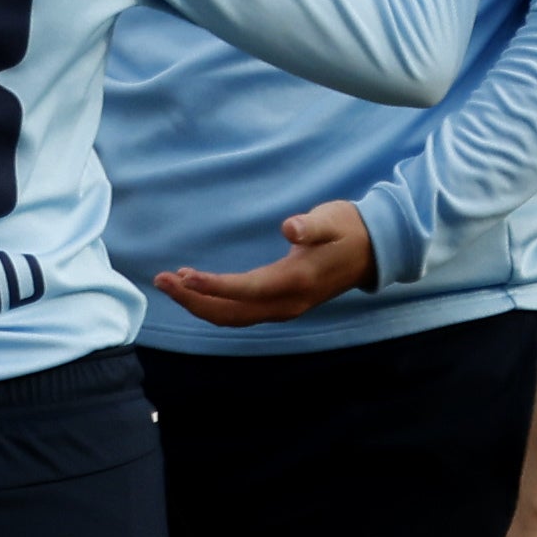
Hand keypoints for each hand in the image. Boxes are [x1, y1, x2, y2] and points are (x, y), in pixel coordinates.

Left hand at [154, 201, 378, 328]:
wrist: (374, 250)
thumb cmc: (349, 229)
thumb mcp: (333, 219)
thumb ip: (311, 225)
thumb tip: (290, 228)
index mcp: (297, 281)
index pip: (247, 290)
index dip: (214, 286)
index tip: (183, 275)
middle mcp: (288, 303)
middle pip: (232, 312)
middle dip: (194, 300)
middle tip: (161, 280)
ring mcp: (284, 308)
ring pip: (234, 317)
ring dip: (199, 305)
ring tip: (170, 284)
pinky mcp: (281, 305)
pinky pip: (241, 314)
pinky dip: (214, 306)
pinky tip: (196, 291)